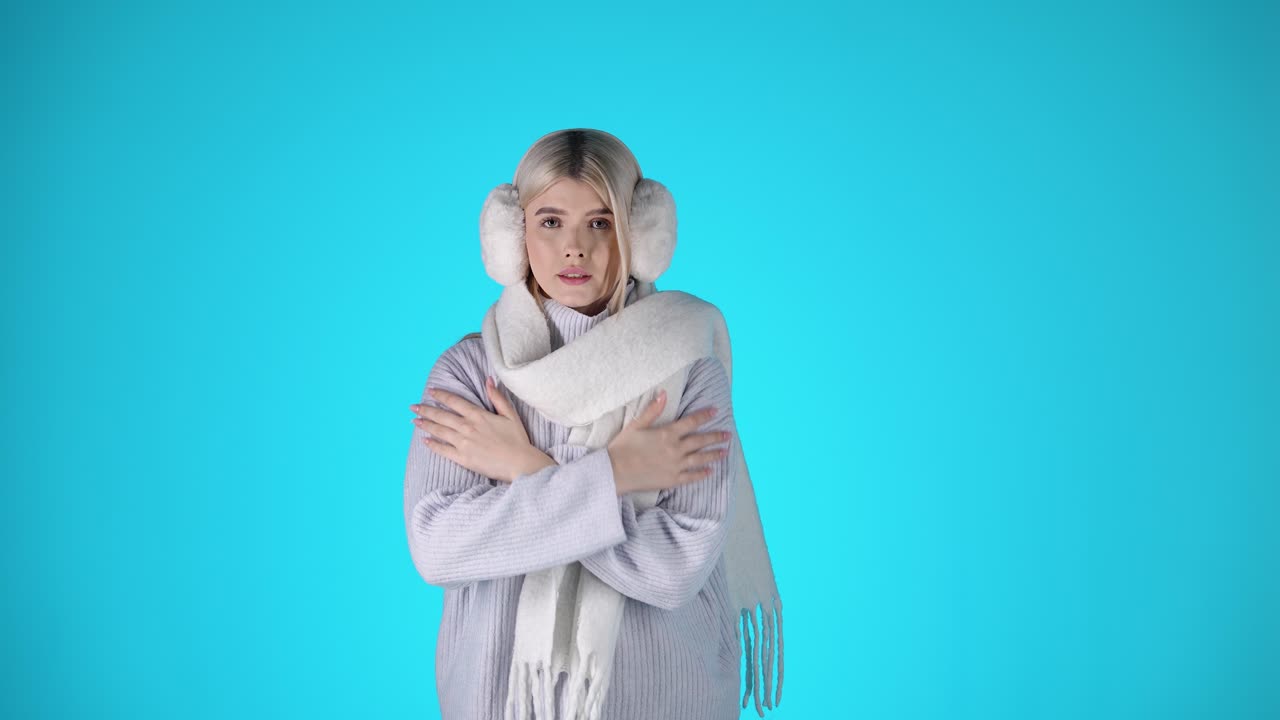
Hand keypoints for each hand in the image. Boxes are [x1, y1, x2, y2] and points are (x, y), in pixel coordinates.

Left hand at [410, 377, 554, 483]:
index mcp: (478, 416)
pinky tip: (425, 441)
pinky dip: (433, 445)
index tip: (430, 391)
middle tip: (413, 406)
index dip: (441, 395)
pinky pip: (443, 450)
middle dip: (426, 410)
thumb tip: (488, 380)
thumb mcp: (510, 414)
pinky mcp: (463, 458)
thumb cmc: (518, 440)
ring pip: (440, 431)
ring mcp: (463, 443)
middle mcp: (467, 427)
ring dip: (425, 425)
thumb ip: (497, 397)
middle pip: (442, 416)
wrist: (520, 463)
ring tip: (414, 421)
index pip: (455, 402)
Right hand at [606, 390, 730, 495]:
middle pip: (700, 441)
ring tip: (725, 451)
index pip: (691, 422)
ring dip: (714, 454)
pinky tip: (710, 471)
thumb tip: (664, 394)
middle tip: (728, 435)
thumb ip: (652, 410)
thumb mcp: (636, 425)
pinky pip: (691, 476)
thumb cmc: (622, 447)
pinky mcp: (672, 480)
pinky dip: (702, 474)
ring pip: (700, 459)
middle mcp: (675, 449)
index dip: (705, 416)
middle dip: (716, 437)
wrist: (614, 471)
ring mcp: (675, 466)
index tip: (716, 411)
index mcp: (667, 433)